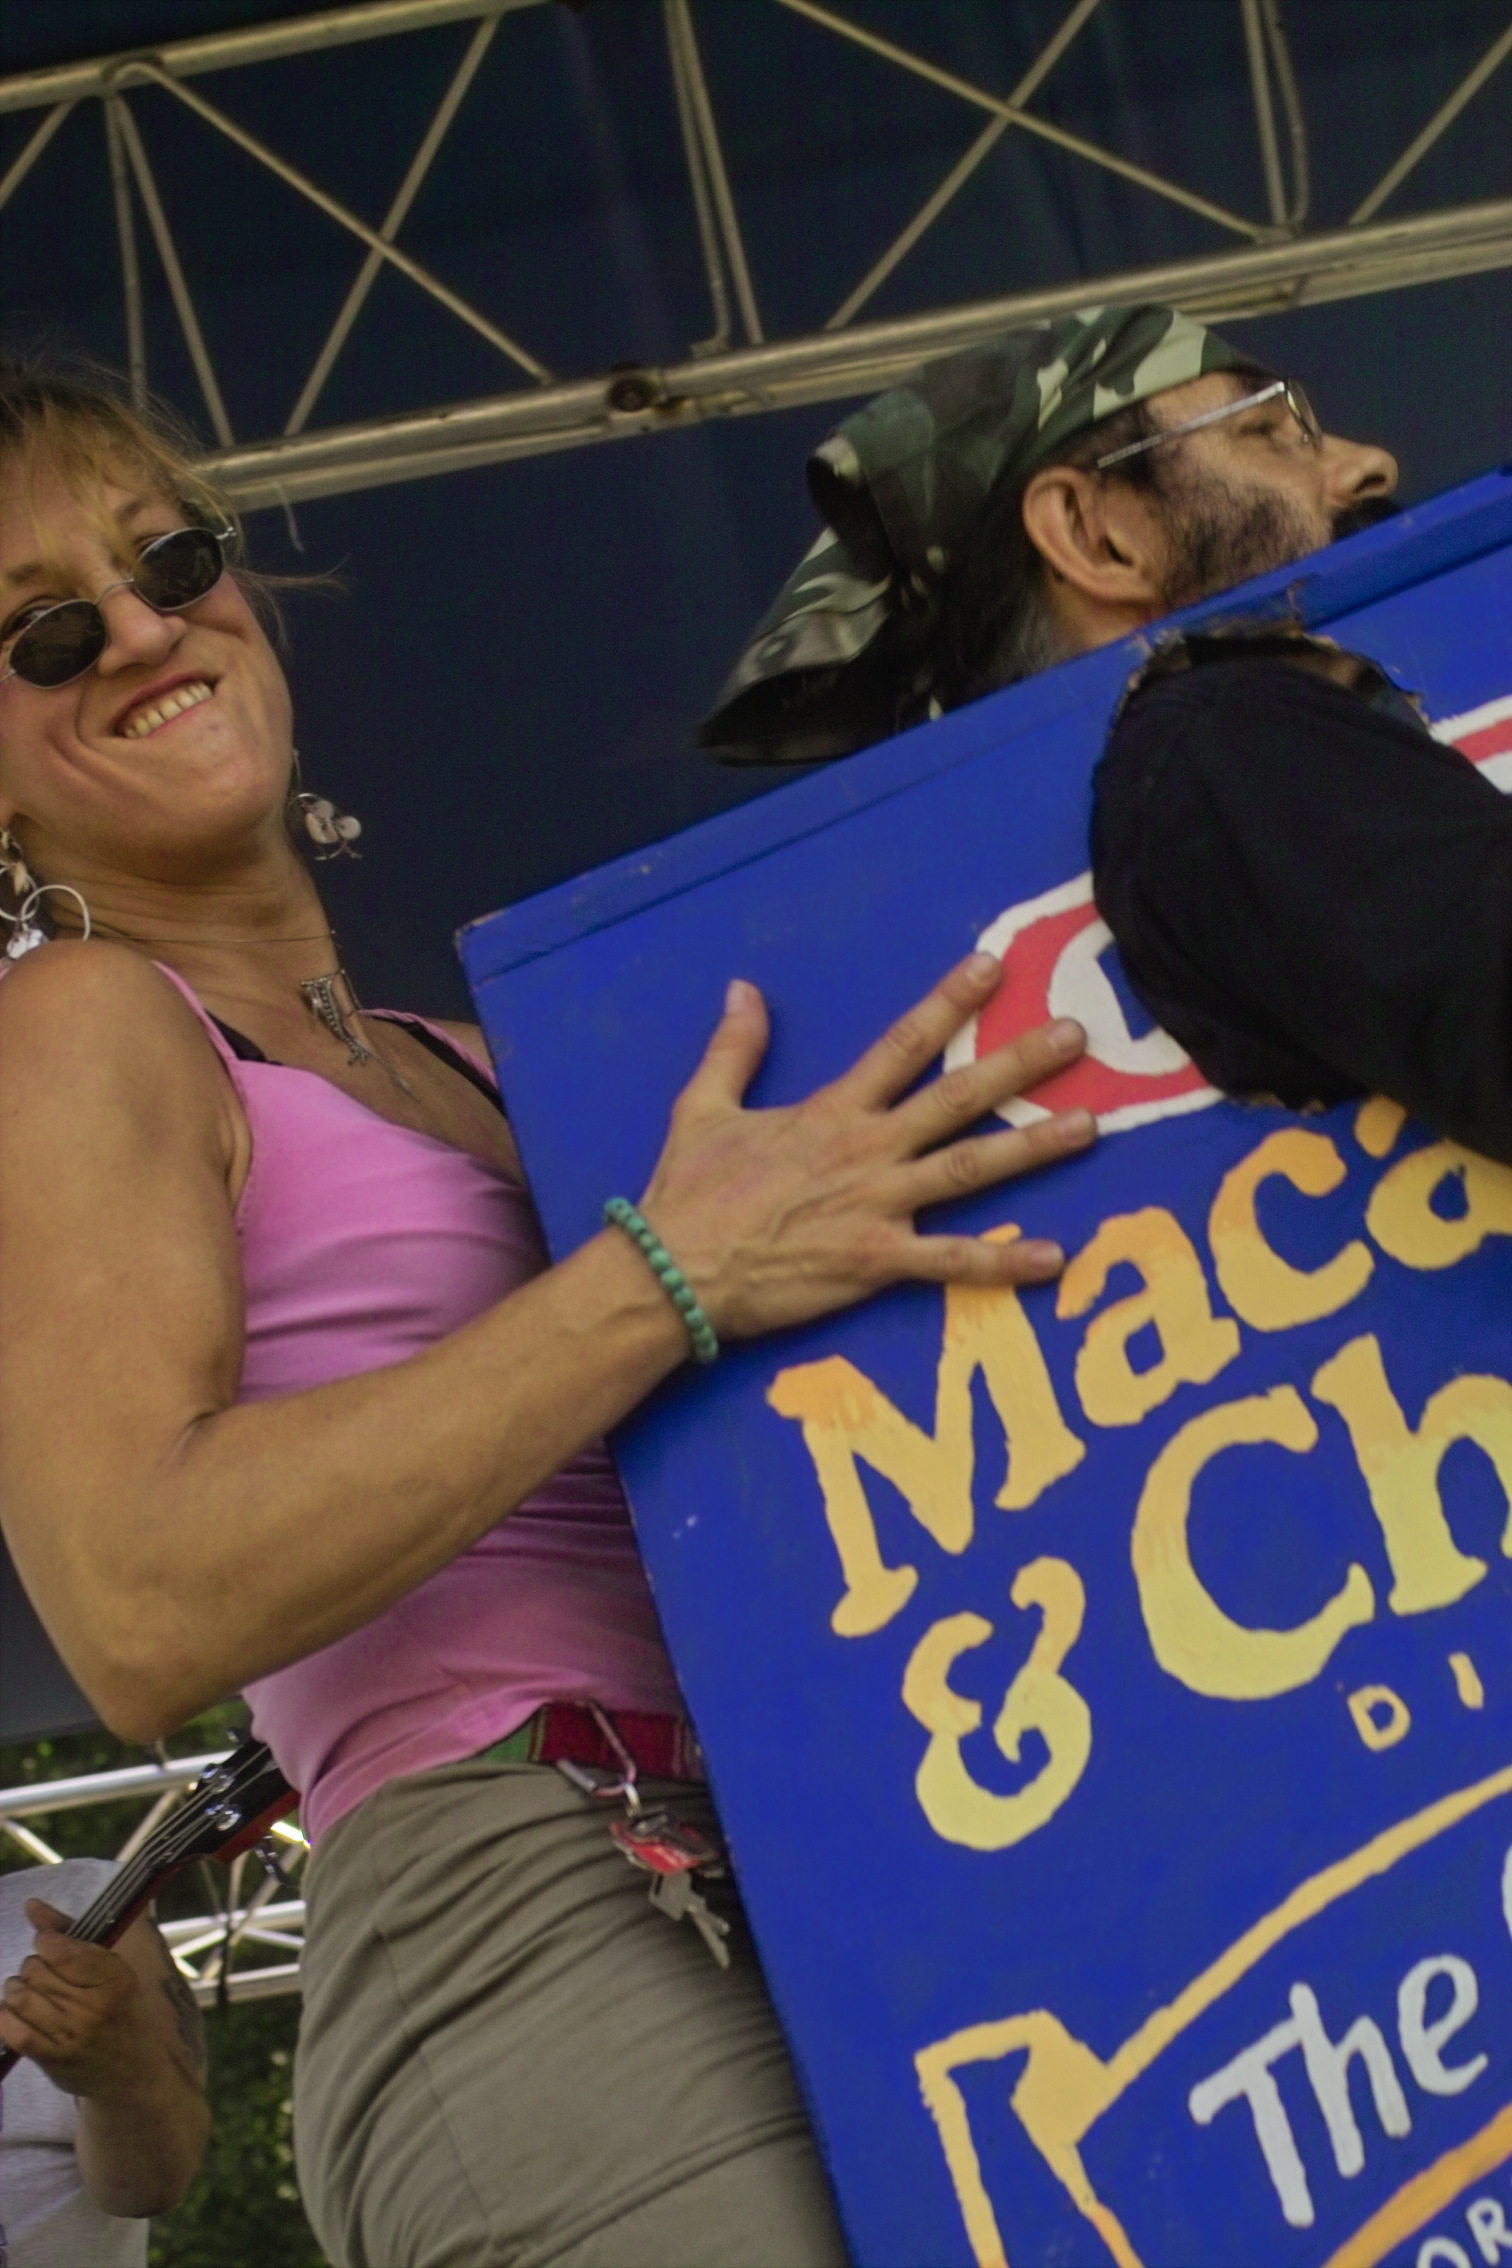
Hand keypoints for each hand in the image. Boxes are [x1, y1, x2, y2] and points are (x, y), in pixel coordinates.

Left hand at [0, 1900, 141, 2099]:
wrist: (133, 2069)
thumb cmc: (119, 2009)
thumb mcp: (109, 1967)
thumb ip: (69, 1933)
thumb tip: (31, 1905)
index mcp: (113, 1976)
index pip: (59, 1948)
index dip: (46, 1942)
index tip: (51, 1947)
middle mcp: (94, 2006)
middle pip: (35, 1971)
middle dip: (31, 1967)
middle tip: (42, 1974)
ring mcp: (72, 2035)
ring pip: (21, 1997)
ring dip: (16, 1990)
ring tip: (27, 1992)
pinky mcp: (52, 2059)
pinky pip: (13, 2031)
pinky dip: (5, 2017)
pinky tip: (14, 2013)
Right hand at [639, 951, 1094, 1338]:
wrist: (672, 1272)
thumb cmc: (687, 1194)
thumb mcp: (700, 1108)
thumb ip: (734, 1048)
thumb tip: (743, 988)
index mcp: (831, 1111)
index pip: (902, 1043)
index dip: (949, 1002)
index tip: (992, 967)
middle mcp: (866, 1150)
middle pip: (956, 1097)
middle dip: (1019, 1062)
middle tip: (1074, 1035)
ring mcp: (877, 1206)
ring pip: (971, 1170)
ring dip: (1033, 1147)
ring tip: (1087, 1126)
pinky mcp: (876, 1262)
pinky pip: (952, 1263)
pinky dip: (1004, 1262)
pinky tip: (1054, 1257)